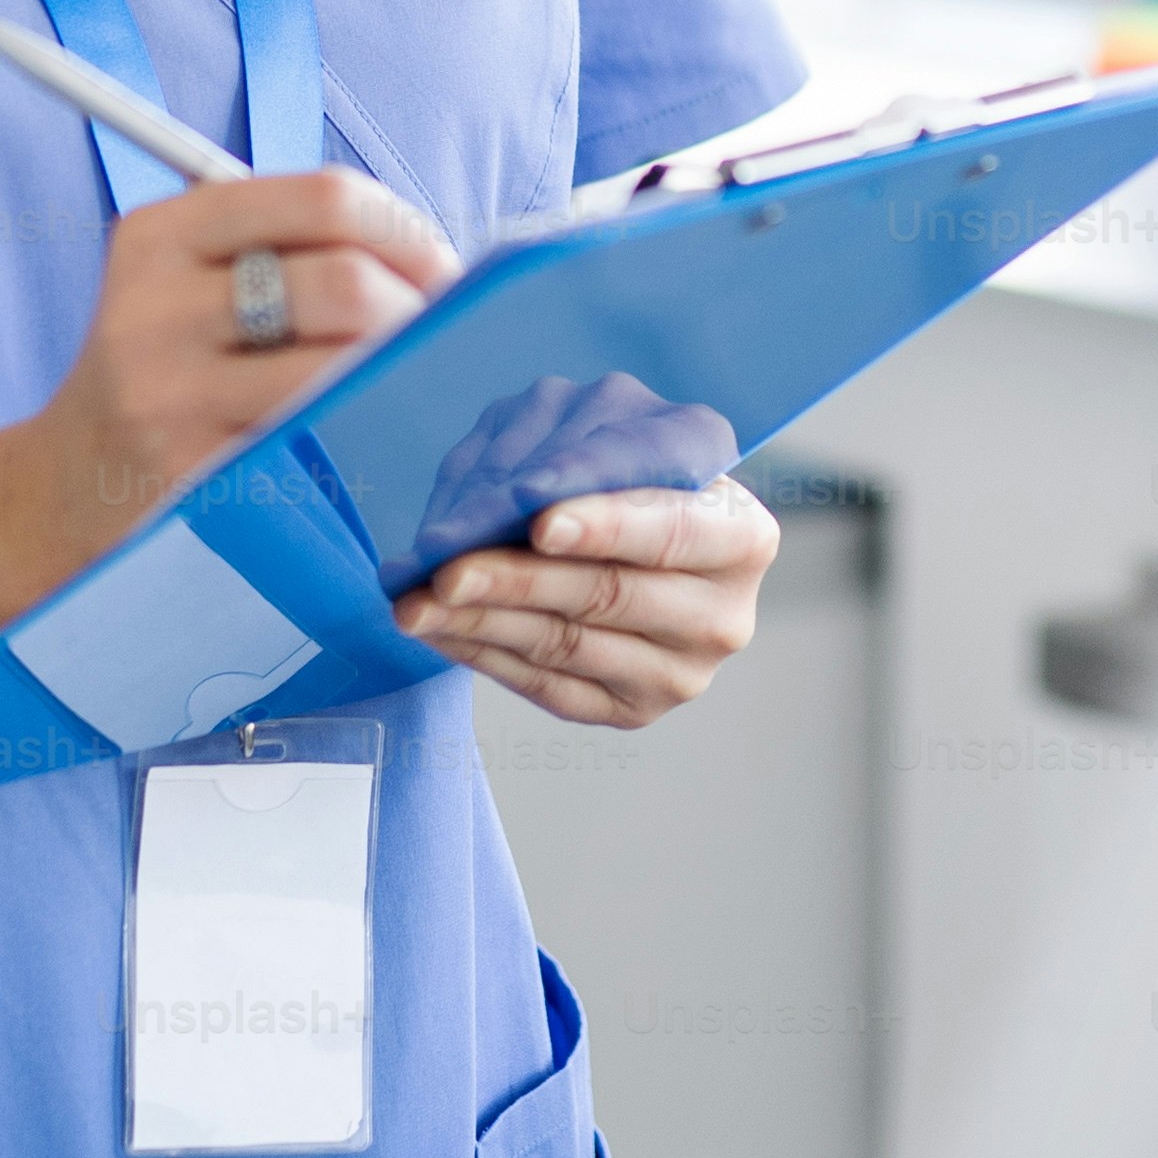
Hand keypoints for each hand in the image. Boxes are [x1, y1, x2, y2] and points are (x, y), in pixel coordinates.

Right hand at [32, 170, 455, 542]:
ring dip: (403, 373)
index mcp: (162, 234)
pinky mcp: (191, 476)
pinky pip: (318, 442)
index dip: (404, 226)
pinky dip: (364, 432)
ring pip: (340, 369)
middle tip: (442, 331)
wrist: (63, 484)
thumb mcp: (186, 277)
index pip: (323, 199)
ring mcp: (169, 398)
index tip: (438, 261)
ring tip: (420, 377)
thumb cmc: (166, 365)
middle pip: (344, 284)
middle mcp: (155, 308)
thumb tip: (434, 256)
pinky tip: (374, 431)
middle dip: (418, 307)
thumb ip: (285, 244)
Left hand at [401, 478, 777, 727]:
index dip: (605, 525)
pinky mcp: (630, 711)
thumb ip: (589, 459)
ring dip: (479, 623)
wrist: (654, 544)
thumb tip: (509, 495)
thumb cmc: (636, 479)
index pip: (671, 529)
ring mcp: (679, 675)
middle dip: (516, 580)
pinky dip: (483, 655)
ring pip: (565, 645)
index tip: (540, 521)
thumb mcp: (634, 446)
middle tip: (445, 570)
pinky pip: (546, 687)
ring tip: (415, 602)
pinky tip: (438, 629)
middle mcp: (722, 616)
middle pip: (607, 596)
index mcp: (742, 536)